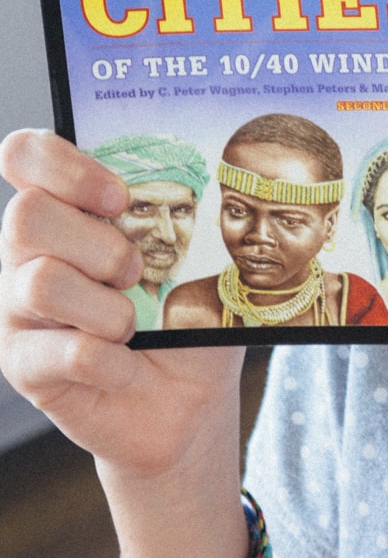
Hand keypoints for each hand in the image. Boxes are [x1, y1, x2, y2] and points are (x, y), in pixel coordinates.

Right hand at [0, 128, 241, 478]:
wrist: (184, 402)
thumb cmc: (183, 322)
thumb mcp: (194, 264)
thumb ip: (181, 223)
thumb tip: (199, 190)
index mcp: (64, 212)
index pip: (24, 155)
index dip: (65, 165)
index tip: (119, 197)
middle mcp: (27, 254)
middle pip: (25, 215)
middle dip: (97, 245)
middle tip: (133, 272)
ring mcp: (17, 309)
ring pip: (41, 283)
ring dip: (107, 308)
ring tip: (131, 327)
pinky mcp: (24, 364)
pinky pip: (64, 351)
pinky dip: (110, 362)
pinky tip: (123, 368)